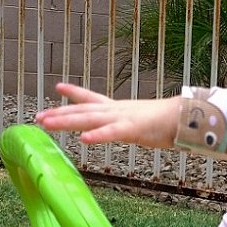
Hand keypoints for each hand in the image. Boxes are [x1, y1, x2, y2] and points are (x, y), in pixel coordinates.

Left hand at [35, 83, 181, 148]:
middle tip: (38, 117)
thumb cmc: (169, 122)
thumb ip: (132, 124)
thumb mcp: (144, 121)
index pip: (93, 98)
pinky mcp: (134, 128)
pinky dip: (97, 135)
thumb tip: (134, 126)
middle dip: (59, 113)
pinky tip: (83, 139)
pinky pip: (112, 133)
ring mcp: (123, 118)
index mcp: (119, 109)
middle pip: (83, 110)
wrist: (189, 117)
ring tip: (47, 123)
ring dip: (67, 121)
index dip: (74, 93)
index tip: (58, 87)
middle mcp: (117, 110)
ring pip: (89, 119)